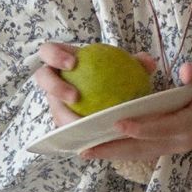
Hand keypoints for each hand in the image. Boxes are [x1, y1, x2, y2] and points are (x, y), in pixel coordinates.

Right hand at [32, 41, 156, 127]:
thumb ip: (136, 63)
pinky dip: (79, 132)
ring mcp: (55, 101)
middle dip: (54, 88)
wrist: (110, 95)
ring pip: (53, 109)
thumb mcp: (125, 66)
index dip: (54, 56)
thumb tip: (149, 63)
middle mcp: (54, 80)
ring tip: (84, 124)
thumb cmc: (114, 74)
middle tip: (75, 97)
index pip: (48, 52)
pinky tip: (95, 139)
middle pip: (43, 80)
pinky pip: (66, 128)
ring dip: (65, 117)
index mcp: (62, 60)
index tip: (73, 64)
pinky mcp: (62, 121)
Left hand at [33, 45, 191, 163]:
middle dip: (113, 149)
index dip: (138, 126)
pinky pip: (144, 150)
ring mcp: (176, 146)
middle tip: (85, 149)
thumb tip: (186, 70)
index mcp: (190, 124)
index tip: (115, 123)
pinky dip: (123, 149)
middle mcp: (180, 140)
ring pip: (140, 152)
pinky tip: (104, 146)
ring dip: (113, 153)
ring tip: (86, 151)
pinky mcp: (172, 144)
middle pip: (142, 148)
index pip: (159, 127)